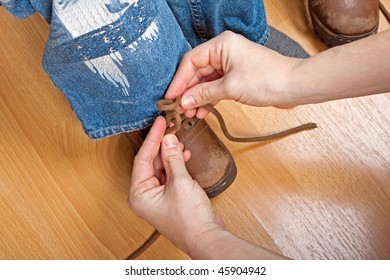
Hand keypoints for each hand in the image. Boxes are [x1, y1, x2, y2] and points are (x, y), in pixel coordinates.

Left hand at [128, 116, 224, 253]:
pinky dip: (176, 164)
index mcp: (139, 193)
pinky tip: (184, 155)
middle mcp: (144, 194)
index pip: (142, 158)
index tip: (159, 122)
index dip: (152, 138)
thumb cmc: (189, 219)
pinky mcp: (169, 196)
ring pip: (161, 167)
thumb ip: (173, 158)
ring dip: (170, 154)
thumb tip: (168, 139)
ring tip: (179, 141)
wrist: (206, 237)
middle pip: (150, 162)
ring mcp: (157, 196)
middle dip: (162, 145)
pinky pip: (169, 174)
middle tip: (170, 128)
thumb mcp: (180, 182)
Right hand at [165, 31, 300, 118]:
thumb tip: (184, 100)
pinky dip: (208, 99)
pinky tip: (202, 111)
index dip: (179, 80)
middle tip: (179, 109)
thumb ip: (204, 93)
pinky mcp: (235, 77)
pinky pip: (215, 87)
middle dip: (188, 91)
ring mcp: (229, 65)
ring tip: (190, 113)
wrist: (293, 87)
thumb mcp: (231, 87)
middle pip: (196, 72)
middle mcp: (223, 52)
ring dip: (197, 97)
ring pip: (205, 81)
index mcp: (221, 45)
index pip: (191, 61)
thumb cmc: (268, 79)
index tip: (171, 97)